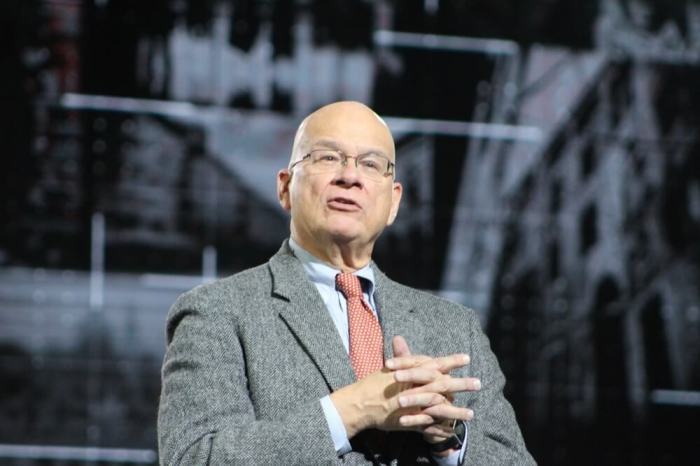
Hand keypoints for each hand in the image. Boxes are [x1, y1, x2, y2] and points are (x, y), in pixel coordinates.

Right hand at [330, 336, 476, 437]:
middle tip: (478, 383)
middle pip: (442, 384)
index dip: (451, 361)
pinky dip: (442, 428)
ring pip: (439, 407)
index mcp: (410, 372)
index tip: (466, 358)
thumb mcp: (389, 368)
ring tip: (472, 413)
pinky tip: (453, 430)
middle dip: (461, 384)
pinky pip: (430, 425)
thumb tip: (401, 339)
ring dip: (456, 410)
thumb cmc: (373, 384)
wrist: (360, 404)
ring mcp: (413, 405)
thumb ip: (401, 357)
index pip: (434, 364)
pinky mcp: (410, 421)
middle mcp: (414, 388)